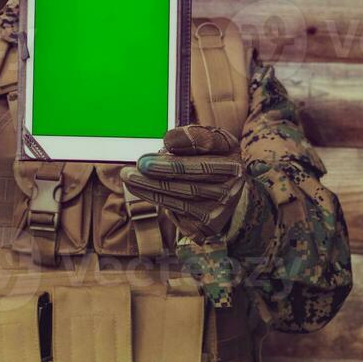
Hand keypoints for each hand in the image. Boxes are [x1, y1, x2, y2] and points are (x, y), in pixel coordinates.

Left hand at [119, 125, 249, 241]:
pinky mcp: (204, 226)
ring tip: (130, 177)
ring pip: (181, 198)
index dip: (189, 144)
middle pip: (194, 179)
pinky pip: (177, 212)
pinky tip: (142, 190)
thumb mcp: (210, 141)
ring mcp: (219, 210)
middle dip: (164, 170)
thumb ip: (194, 135)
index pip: (211, 150)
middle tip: (141, 163)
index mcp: (233, 161)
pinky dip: (156, 199)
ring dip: (151, 187)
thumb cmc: (212, 159)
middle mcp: (231, 188)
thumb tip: (169, 140)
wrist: (224, 192)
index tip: (166, 141)